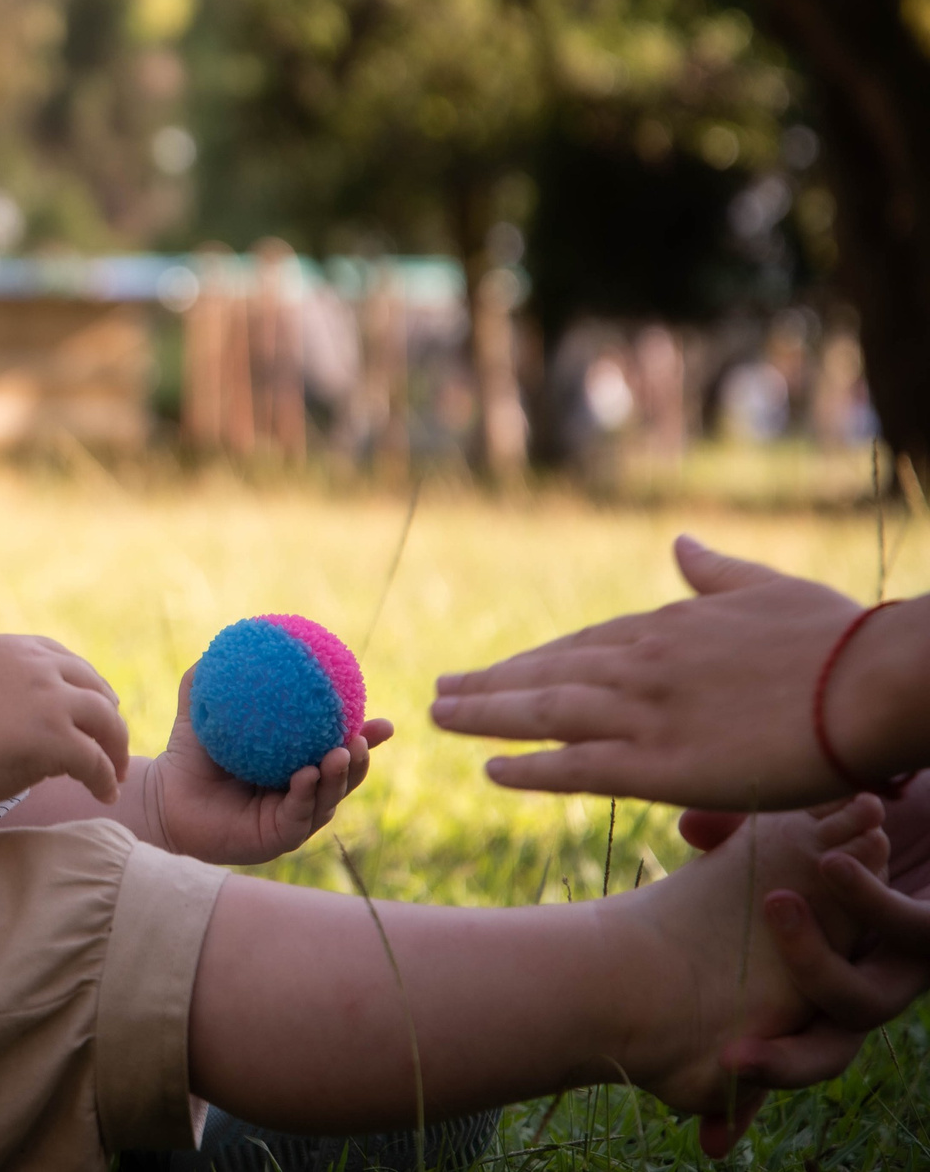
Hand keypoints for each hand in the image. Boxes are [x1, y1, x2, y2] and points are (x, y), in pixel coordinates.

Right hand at [0, 633, 128, 806]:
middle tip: (111, 747)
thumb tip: (37, 724)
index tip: (92, 711)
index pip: (67, 661)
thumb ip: (8, 690)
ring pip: (107, 719)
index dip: (86, 688)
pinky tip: (104, 793)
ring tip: (114, 773)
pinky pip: (96, 759)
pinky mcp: (56, 736)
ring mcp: (50, 698)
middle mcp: (38, 664)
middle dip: (108, 718)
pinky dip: (105, 778)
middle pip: (95, 687)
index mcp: (14, 648)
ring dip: (116, 748)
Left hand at [143, 665, 393, 864]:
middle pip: (345, 778)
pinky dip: (305, 794)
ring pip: (327, 798)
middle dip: (361, 759)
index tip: (384, 722)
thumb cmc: (188, 757)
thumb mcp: (202, 714)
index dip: (366, 740)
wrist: (165, 798)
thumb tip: (228, 641)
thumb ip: (213, 681)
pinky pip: (297, 815)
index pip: (339, 750)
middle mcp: (300, 793)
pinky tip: (306, 774)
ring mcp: (292, 818)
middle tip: (361, 736)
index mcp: (296, 765)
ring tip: (341, 752)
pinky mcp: (276, 838)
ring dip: (339, 776)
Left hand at [428, 536, 863, 808]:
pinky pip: (577, 768)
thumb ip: (716, 572)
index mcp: (667, 626)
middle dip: (490, 683)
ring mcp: (646, 715)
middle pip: (547, 675)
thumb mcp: (767, 588)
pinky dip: (530, 768)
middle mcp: (641, 666)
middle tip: (439, 688)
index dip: (533, 660)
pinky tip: (491, 770)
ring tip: (439, 716)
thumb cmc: (837, 638)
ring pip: (544, 714)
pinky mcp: (661, 765)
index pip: (581, 646)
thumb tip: (681, 543)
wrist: (873, 682)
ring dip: (486, 716)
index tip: (495, 667)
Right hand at [682, 781, 929, 1091]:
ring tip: (775, 905)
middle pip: (821, 1052)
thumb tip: (688, 835)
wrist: (929, 796)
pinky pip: (902, 929)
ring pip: (859, 1003)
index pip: (776, 1043)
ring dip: (810, 964)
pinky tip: (832, 863)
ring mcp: (902, 966)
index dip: (742, 1091)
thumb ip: (744, 835)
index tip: (706, 1138)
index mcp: (815, 977)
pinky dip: (862, 900)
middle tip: (729, 1063)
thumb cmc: (878, 818)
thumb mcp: (796, 828)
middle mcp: (858, 983)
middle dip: (778, 1068)